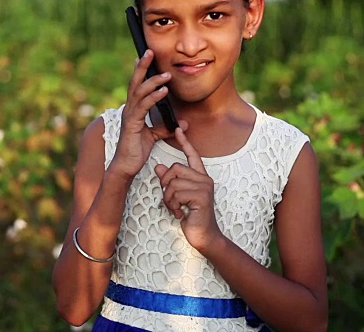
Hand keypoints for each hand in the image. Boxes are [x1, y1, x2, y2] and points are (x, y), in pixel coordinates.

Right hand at [108, 50, 186, 180]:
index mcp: (133, 109)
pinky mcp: (133, 124)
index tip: (146, 56)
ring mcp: (130, 115)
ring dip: (153, 82)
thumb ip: (165, 128)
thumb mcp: (154, 136)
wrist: (126, 166)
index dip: (141, 70)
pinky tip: (163, 91)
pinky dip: (154, 97)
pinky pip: (143, 106)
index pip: (137, 85)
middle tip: (150, 52)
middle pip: (135, 82)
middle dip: (142, 66)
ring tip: (166, 75)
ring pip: (139, 92)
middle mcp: (129, 109)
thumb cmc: (136, 150)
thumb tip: (183, 123)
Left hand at [154, 128, 222, 250]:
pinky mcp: (201, 197)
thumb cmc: (191, 216)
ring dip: (168, 198)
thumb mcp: (177, 197)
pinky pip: (176, 193)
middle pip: (175, 168)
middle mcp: (204, 179)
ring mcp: (204, 187)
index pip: (192, 155)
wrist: (203, 236)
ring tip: (176, 208)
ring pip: (173, 182)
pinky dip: (173, 205)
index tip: (178, 129)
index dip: (185, 142)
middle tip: (169, 199)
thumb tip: (158, 166)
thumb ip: (169, 181)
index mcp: (200, 177)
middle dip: (165, 184)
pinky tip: (180, 213)